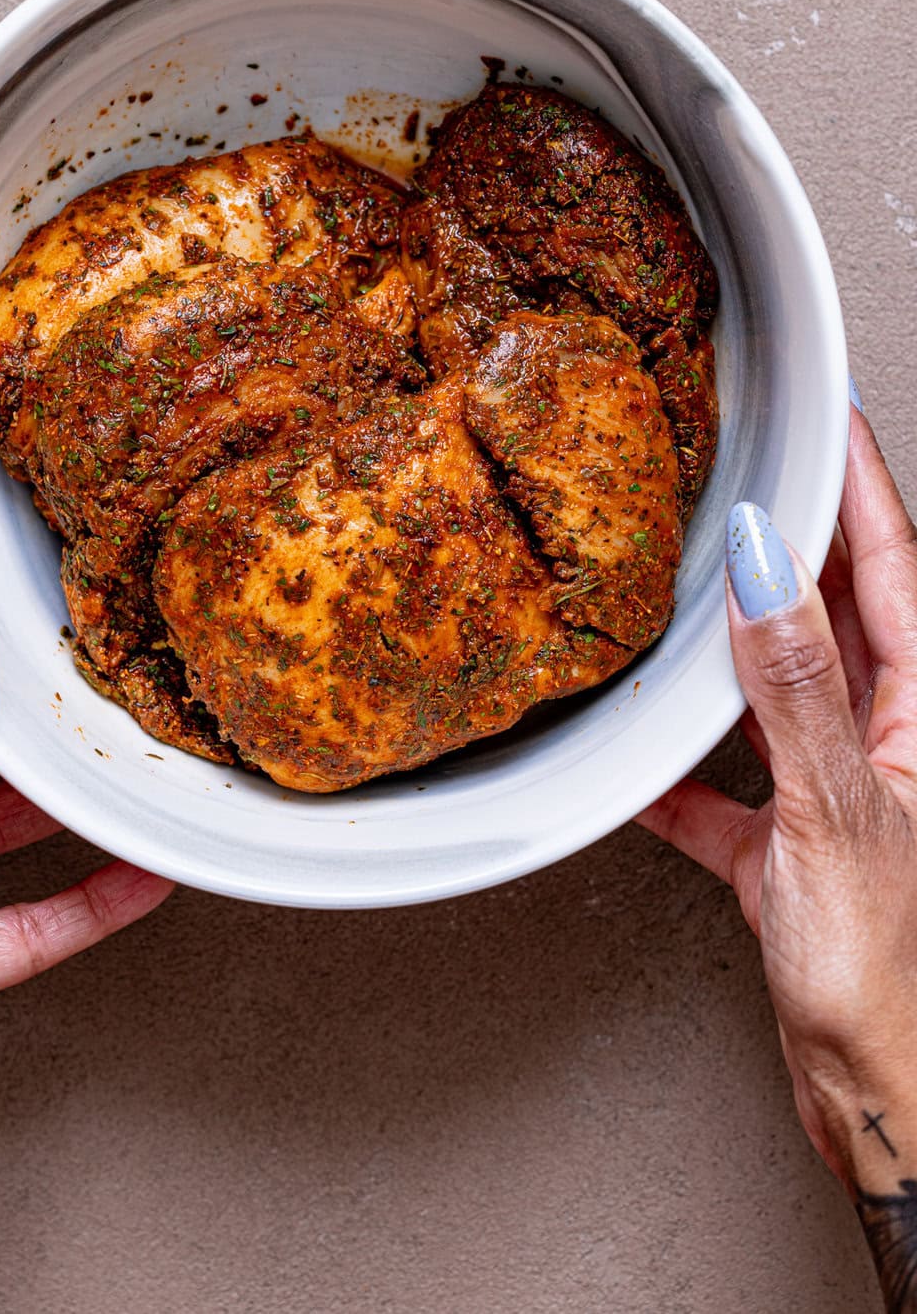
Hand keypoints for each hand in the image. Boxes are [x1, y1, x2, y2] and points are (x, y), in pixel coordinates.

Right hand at [639, 400, 916, 1304]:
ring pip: (778, 690)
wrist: (893, 1110)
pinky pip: (727, 784)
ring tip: (680, 587)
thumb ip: (794, 690)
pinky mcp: (798, 851)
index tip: (821, 416)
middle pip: (835, 613)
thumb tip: (767, 569)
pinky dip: (680, 771)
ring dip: (728, 647)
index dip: (855, 485)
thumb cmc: (898, 985)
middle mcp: (892, 742)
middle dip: (788, 542)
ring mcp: (843, 794)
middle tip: (738, 475)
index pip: (892, 565)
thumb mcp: (839, 819)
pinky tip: (634, 764)